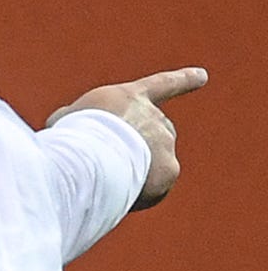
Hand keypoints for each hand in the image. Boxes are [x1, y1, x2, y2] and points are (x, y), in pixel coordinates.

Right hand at [47, 65, 205, 210]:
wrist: (91, 154)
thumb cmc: (72, 135)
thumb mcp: (68, 120)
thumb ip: (80, 124)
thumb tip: (80, 140)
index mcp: (130, 98)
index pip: (162, 85)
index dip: (182, 80)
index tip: (203, 75)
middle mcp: (155, 117)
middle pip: (156, 132)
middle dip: (142, 146)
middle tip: (112, 161)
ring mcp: (165, 144)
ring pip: (153, 163)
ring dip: (134, 171)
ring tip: (104, 179)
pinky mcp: (169, 171)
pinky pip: (153, 188)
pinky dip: (137, 194)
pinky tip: (115, 195)